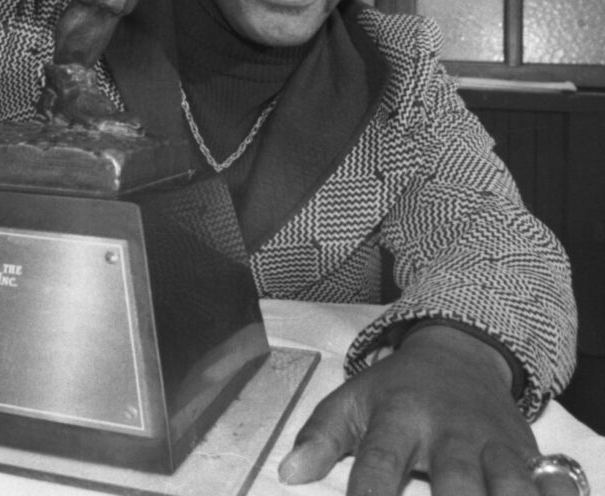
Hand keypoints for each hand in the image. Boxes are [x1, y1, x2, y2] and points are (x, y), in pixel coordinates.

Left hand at [279, 326, 540, 494]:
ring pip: (511, 487)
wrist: (458, 354)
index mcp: (399, 416)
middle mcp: (449, 431)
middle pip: (456, 484)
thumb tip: (287, 473)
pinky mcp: (529, 455)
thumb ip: (321, 438)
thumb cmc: (398, 390)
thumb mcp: (353, 401)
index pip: (379, 465)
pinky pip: (549, 486)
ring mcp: (493, 444)